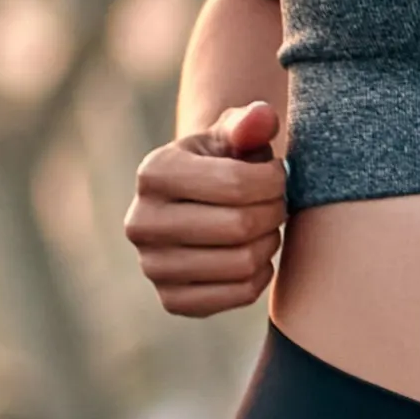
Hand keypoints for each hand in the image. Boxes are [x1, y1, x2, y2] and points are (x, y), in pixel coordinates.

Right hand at [124, 100, 285, 316]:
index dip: (274, 180)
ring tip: (266, 226)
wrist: (201, 204)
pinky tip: (254, 254)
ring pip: (241, 264)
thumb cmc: (224, 162)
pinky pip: (238, 295)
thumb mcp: (234, 135)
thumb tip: (261, 117)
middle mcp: (141, 222)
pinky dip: (260, 275)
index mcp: (154, 172)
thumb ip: (250, 123)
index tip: (278, 175)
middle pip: (239, 226)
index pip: (236, 183)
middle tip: (278, 203)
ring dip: (269, 243)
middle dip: (274, 212)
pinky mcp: (171, 301)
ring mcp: (152, 266)